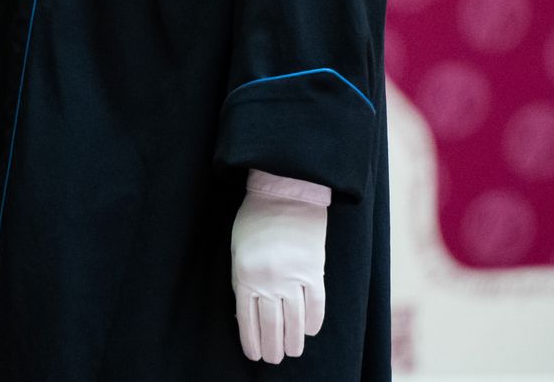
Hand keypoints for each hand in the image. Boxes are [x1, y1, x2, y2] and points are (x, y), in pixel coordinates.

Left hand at [231, 170, 328, 364]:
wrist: (285, 194)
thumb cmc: (255, 220)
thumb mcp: (238, 250)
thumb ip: (243, 280)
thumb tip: (247, 314)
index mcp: (245, 274)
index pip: (247, 319)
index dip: (251, 341)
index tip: (254, 355)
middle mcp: (269, 280)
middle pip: (271, 325)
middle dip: (272, 347)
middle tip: (274, 359)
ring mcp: (293, 277)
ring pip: (294, 320)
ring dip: (293, 341)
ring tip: (292, 352)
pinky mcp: (313, 271)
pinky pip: (316, 304)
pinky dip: (314, 322)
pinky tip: (309, 331)